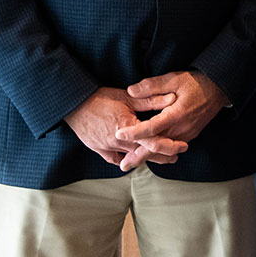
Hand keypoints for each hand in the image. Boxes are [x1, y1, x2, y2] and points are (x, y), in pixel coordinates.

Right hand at [65, 86, 183, 167]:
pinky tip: (132, 158)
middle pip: (145, 154)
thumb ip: (150, 101)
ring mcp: (108, 148)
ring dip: (146, 158)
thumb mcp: (127, 97)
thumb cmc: (100, 98)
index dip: (170, 146)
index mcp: (129, 128)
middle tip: (175, 157)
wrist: (73, 105)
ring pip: (132, 158)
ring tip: (160, 158)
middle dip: (162, 157)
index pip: (154, 142)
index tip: (182, 146)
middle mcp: (120, 142)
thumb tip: (172, 100)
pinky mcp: (99, 150)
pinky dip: (125, 159)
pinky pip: (115, 159)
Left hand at [117, 70, 227, 170]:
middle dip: (139, 156)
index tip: (119, 134)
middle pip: (157, 146)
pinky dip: (159, 152)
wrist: (219, 88)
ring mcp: (187, 134)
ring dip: (148, 156)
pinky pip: (172, 147)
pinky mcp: (190, 135)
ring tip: (132, 163)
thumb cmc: (197, 82)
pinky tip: (149, 155)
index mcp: (177, 113)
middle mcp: (182, 128)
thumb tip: (131, 91)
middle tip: (123, 165)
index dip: (134, 132)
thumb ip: (152, 85)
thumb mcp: (174, 78)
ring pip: (164, 149)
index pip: (152, 127)